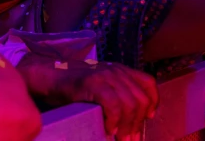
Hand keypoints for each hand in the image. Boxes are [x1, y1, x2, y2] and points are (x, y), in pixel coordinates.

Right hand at [19, 55, 157, 138]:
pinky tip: (108, 129)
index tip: (149, 117)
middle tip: (130, 139)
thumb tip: (132, 119)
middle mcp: (116, 70)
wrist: (51, 78)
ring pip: (129, 104)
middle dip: (137, 123)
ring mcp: (105, 76)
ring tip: (120, 138)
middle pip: (140, 99)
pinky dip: (113, 120)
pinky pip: (113, 105)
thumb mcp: (102, 86)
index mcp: (120, 70)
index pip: (147, 82)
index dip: (153, 101)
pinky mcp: (93, 83)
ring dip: (126, 126)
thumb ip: (117, 94)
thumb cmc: (75, 88)